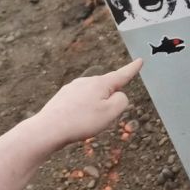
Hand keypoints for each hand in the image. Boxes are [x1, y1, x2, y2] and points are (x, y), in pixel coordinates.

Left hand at [27, 58, 142, 148]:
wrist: (49, 128)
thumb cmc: (82, 121)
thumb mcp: (110, 112)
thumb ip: (121, 101)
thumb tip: (118, 95)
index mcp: (100, 83)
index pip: (121, 75)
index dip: (132, 69)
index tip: (140, 61)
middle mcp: (86, 81)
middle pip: (106, 90)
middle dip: (109, 102)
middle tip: (100, 119)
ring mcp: (72, 88)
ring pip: (92, 98)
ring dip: (94, 110)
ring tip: (85, 123)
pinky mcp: (63, 97)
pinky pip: (80, 104)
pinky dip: (83, 113)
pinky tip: (75, 122)